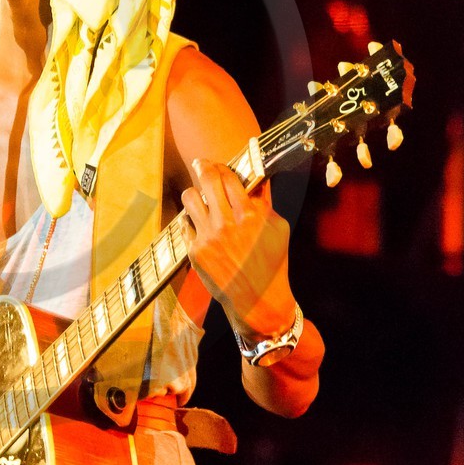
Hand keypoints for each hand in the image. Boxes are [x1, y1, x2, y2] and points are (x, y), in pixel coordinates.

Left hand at [180, 158, 293, 337]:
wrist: (258, 301)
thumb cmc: (272, 264)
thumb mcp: (278, 230)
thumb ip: (265, 202)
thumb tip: (257, 178)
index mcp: (251, 216)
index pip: (230, 178)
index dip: (223, 167)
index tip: (220, 165)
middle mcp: (227, 224)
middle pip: (207, 180)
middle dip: (203, 166)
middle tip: (201, 163)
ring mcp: (208, 238)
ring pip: (190, 198)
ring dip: (194, 193)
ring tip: (198, 195)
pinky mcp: (195, 252)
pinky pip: (184, 224)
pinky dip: (191, 221)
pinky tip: (198, 223)